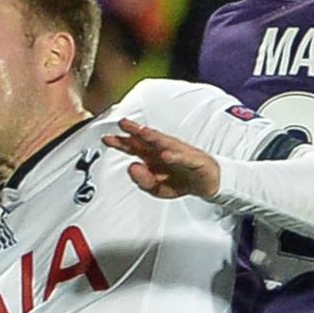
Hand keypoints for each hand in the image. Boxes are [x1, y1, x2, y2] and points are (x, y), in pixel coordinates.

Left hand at [102, 118, 220, 198]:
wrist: (207, 183)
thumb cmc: (182, 181)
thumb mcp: (158, 189)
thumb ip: (143, 181)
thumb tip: (132, 167)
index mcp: (153, 156)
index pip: (134, 147)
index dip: (120, 142)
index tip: (106, 138)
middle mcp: (165, 150)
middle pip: (147, 139)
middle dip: (135, 131)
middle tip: (122, 123)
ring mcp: (179, 153)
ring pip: (165, 143)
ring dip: (154, 136)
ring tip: (143, 132)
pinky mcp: (194, 160)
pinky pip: (183, 157)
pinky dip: (175, 156)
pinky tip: (167, 155)